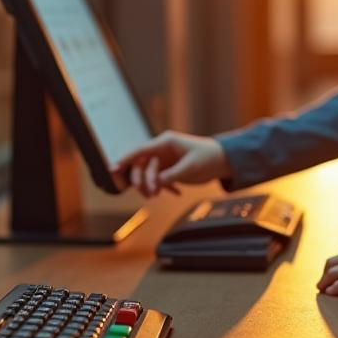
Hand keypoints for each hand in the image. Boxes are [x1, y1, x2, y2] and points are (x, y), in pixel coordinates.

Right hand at [114, 131, 230, 197]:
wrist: (224, 161)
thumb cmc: (208, 157)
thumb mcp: (190, 167)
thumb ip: (171, 175)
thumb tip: (156, 184)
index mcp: (166, 142)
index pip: (140, 150)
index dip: (125, 159)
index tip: (113, 168)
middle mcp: (163, 151)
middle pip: (141, 165)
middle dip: (142, 180)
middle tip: (151, 193)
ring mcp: (166, 160)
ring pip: (148, 174)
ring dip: (150, 186)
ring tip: (157, 195)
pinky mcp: (171, 170)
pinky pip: (159, 180)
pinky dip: (164, 188)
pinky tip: (176, 193)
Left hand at [317, 244, 337, 295]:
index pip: (333, 260)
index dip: (326, 272)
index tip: (325, 282)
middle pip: (330, 266)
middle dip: (323, 278)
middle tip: (321, 288)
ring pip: (334, 274)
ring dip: (325, 284)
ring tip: (324, 293)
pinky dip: (334, 289)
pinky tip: (330, 294)